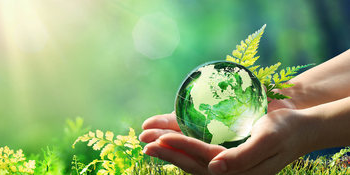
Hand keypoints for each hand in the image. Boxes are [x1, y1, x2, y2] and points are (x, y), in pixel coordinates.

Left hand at [139, 96, 300, 174]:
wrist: (299, 127)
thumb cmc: (286, 132)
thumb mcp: (267, 142)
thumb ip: (242, 158)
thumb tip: (214, 170)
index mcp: (236, 170)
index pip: (202, 159)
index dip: (181, 148)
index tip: (160, 138)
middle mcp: (226, 167)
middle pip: (189, 160)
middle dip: (165, 150)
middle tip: (142, 141)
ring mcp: (223, 159)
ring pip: (189, 154)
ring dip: (168, 145)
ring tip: (145, 136)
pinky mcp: (222, 149)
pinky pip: (197, 145)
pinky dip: (180, 138)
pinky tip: (165, 132)